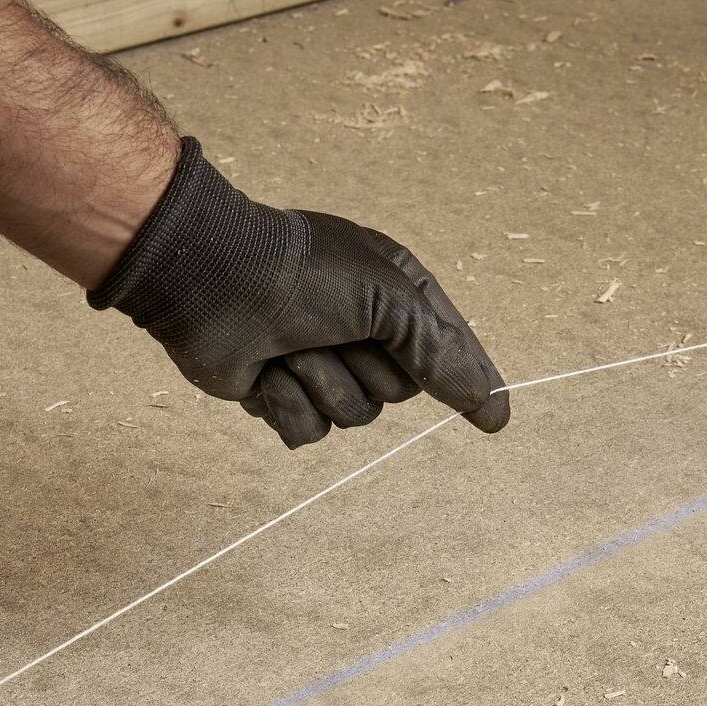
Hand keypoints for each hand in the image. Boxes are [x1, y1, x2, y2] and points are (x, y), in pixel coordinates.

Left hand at [89, 138, 511, 448]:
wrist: (212, 277)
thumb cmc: (304, 272)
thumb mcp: (389, 299)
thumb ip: (441, 353)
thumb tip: (494, 409)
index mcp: (395, 296)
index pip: (449, 351)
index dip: (471, 382)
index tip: (494, 420)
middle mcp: (362, 332)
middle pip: (400, 393)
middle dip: (366, 368)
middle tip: (333, 331)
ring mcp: (321, 365)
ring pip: (353, 417)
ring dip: (320, 383)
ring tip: (289, 345)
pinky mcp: (281, 394)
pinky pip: (307, 432)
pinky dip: (284, 402)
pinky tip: (263, 371)